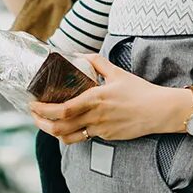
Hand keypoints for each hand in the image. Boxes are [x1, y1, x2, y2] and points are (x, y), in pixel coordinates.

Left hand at [29, 54, 185, 143]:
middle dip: (41, 123)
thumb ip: (96, 62)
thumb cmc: (139, 90)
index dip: (44, 110)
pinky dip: (70, 134)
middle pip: (60, 127)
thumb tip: (79, 54)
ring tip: (45, 123)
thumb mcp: (117, 72)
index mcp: (95, 98)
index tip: (33, 104)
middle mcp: (95, 116)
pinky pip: (83, 138)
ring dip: (53, 132)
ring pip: (68, 137)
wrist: (159, 111)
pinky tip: (66, 127)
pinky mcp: (106, 137)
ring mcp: (100, 129)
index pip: (63, 109)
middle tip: (33, 115)